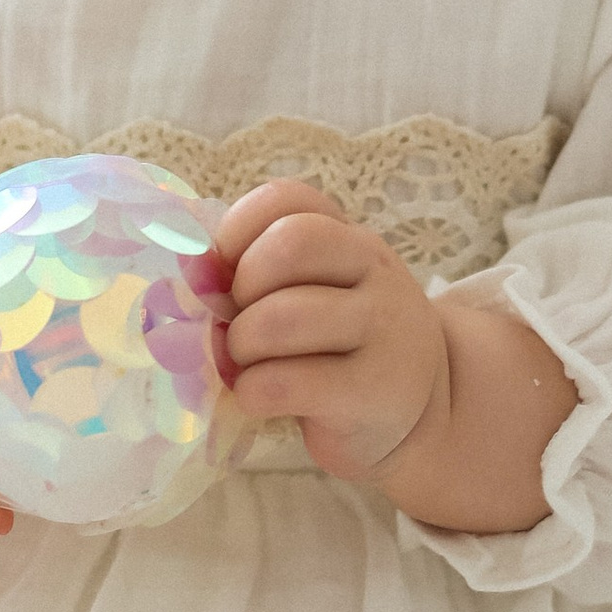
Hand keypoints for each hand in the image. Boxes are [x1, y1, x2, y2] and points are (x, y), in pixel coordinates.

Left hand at [215, 179, 448, 485]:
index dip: (236, 230)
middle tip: (236, 322)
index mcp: (351, 238)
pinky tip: (260, 396)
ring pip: (281, 318)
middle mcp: (375, 271)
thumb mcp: (318, 293)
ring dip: (241, 346)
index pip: (287, 200)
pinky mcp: (373, 392)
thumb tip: (190, 278)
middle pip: (287, 246)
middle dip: (240, 288)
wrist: (420, 411)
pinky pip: (287, 383)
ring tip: (245, 363)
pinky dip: (254, 391)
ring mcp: (382, 330)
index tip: (223, 272)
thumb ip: (264, 273)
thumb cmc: (342, 347)